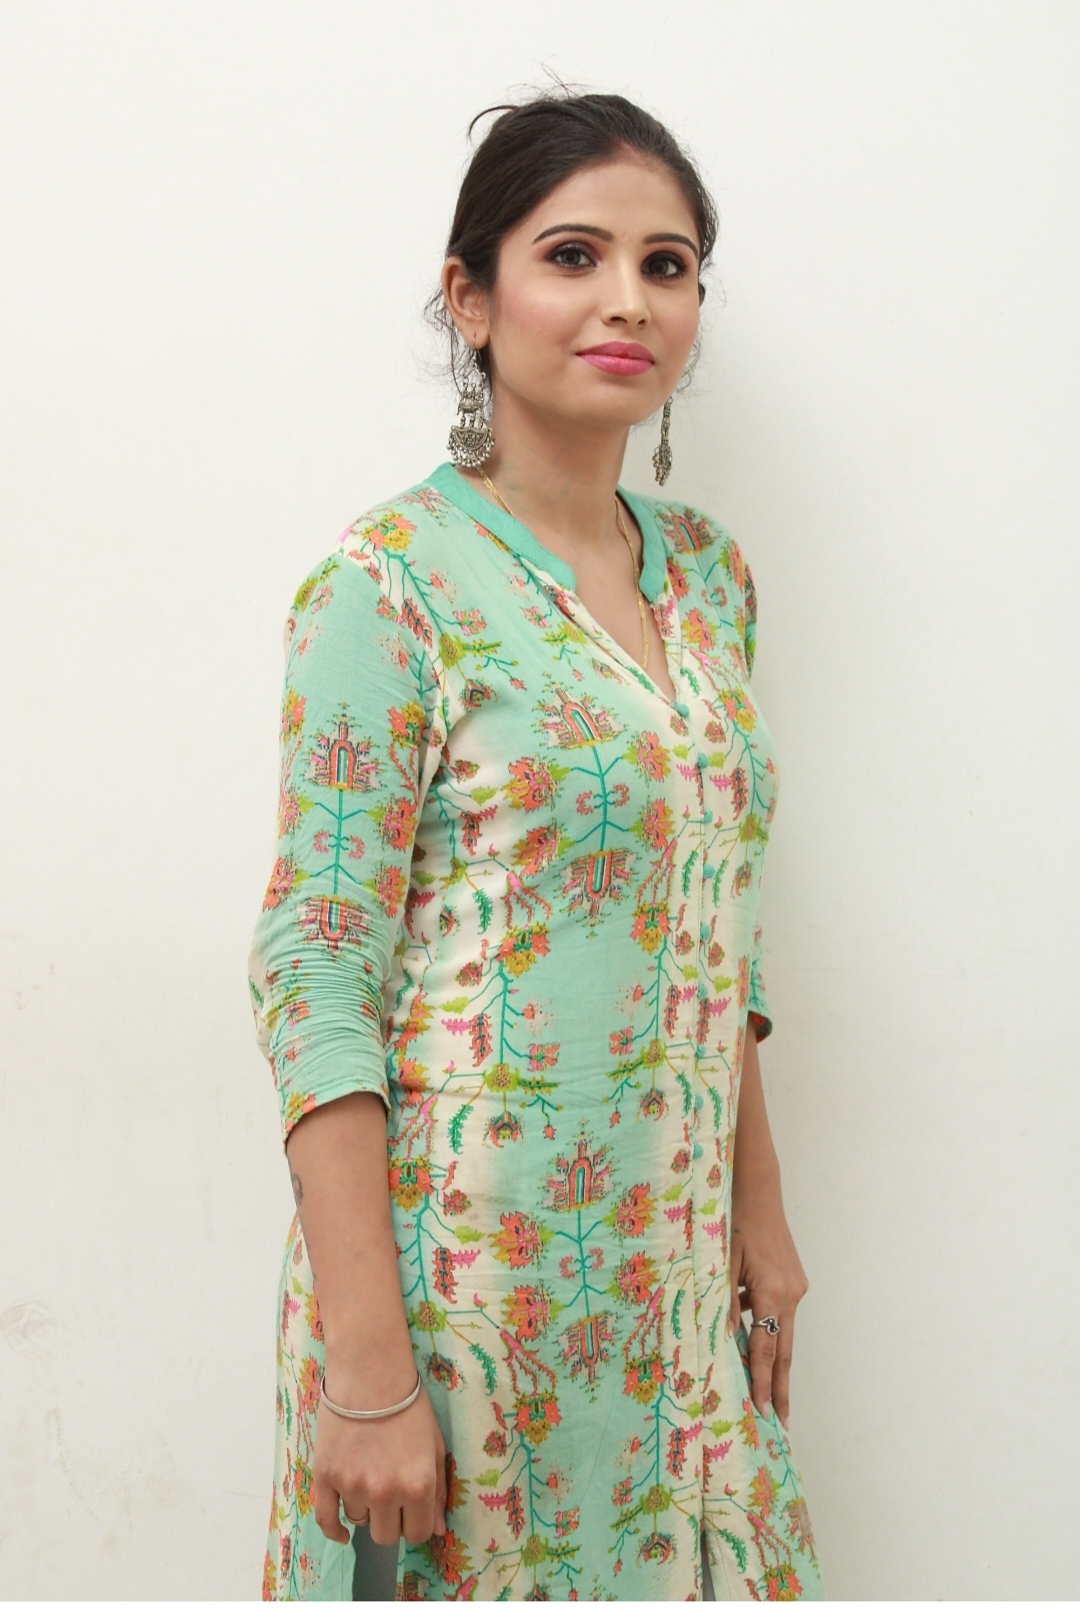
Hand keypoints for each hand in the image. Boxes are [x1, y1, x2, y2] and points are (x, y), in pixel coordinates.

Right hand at [314, 1375, 447, 1547]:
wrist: (370, 1373)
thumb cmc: (409, 1405)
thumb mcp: (435, 1445)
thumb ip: (438, 1491)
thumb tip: (437, 1530)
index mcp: (418, 1485)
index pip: (418, 1533)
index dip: (416, 1522)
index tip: (412, 1508)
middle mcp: (385, 1492)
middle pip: (386, 1535)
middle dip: (392, 1520)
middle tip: (390, 1495)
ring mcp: (352, 1486)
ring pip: (359, 1521)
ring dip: (366, 1507)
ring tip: (368, 1476)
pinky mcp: (326, 1477)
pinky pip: (325, 1520)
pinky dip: (334, 1530)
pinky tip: (343, 1531)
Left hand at [729, 1175, 807, 1429]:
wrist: (758, 1189)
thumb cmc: (735, 1221)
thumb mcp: (722, 1263)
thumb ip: (722, 1304)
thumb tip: (720, 1342)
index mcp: (772, 1293)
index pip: (767, 1351)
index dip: (764, 1384)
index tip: (764, 1414)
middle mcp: (790, 1295)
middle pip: (785, 1353)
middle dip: (782, 1390)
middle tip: (782, 1424)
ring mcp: (795, 1288)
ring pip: (784, 1335)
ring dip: (777, 1365)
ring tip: (770, 1396)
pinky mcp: (793, 1280)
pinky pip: (778, 1313)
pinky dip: (768, 1332)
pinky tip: (753, 1345)